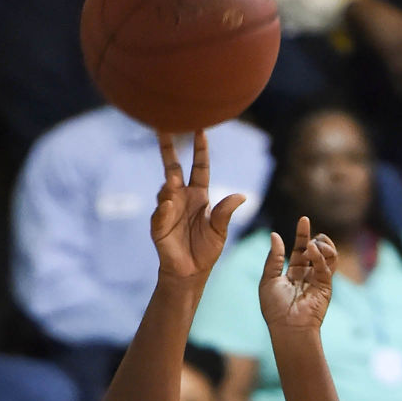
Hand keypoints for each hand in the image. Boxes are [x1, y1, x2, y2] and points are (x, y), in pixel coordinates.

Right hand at [151, 132, 245, 281]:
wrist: (191, 273)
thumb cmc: (206, 251)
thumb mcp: (220, 230)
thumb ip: (226, 212)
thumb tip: (242, 195)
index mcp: (199, 195)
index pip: (199, 166)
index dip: (199, 149)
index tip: (200, 128)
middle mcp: (181, 197)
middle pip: (174, 167)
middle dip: (169, 149)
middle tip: (164, 127)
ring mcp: (168, 210)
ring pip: (166, 189)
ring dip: (169, 183)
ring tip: (172, 180)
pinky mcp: (159, 226)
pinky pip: (161, 213)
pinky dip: (164, 208)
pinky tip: (168, 204)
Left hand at [259, 218, 336, 337]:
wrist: (288, 327)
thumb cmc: (275, 308)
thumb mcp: (268, 279)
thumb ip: (274, 258)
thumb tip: (275, 235)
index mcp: (292, 273)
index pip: (299, 250)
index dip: (302, 235)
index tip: (304, 220)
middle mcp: (307, 275)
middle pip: (314, 250)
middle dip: (313, 237)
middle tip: (307, 229)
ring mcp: (318, 280)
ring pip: (327, 255)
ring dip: (321, 245)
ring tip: (312, 244)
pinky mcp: (326, 286)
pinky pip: (327, 266)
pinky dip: (320, 255)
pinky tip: (312, 251)